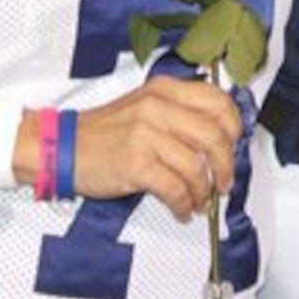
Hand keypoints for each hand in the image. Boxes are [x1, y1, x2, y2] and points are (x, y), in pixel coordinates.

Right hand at [15, 79, 241, 220]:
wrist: (64, 146)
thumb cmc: (106, 131)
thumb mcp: (146, 105)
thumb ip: (180, 113)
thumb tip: (219, 137)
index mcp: (165, 90)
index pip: (217, 101)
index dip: (234, 127)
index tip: (234, 146)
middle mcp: (158, 107)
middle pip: (214, 136)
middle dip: (226, 165)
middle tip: (224, 182)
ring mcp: (146, 134)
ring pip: (196, 166)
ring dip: (203, 191)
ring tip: (199, 201)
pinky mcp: (135, 163)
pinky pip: (174, 188)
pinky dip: (183, 203)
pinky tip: (181, 209)